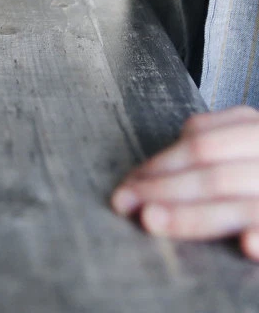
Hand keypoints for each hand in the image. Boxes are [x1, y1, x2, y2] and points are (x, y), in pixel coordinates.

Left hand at [111, 106, 258, 259]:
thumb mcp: (240, 140)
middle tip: (131, 206)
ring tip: (155, 221)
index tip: (128, 186)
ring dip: (194, 216)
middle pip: (214, 174)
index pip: (199, 146)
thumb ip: (207, 143)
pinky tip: (248, 244)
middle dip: (165, 192)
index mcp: (253, 129)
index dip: (159, 166)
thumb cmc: (254, 160)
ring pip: (239, 204)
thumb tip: (155, 169)